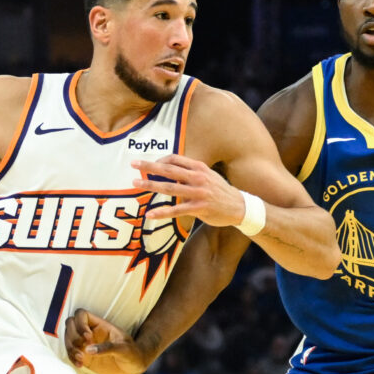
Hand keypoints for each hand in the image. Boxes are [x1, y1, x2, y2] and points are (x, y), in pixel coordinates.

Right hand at [64, 310, 149, 373]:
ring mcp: (86, 344)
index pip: (81, 314)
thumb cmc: (132, 353)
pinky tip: (79, 365)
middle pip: (70, 325)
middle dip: (73, 337)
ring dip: (70, 348)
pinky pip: (71, 353)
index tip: (88, 338)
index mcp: (100, 325)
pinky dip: (71, 358)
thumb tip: (88, 349)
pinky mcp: (84, 356)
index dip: (80, 324)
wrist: (134, 368)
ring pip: (68, 338)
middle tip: (83, 350)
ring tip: (80, 359)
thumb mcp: (124, 349)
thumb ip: (108, 348)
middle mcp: (90, 332)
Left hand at [132, 153, 249, 228]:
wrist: (240, 207)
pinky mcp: (199, 208)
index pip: (175, 159)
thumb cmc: (220, 191)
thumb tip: (171, 172)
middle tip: (133, 164)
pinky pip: (176, 210)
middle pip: (169, 170)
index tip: (147, 164)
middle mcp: (198, 178)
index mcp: (199, 167)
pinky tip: (150, 214)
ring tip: (136, 183)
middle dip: (149, 166)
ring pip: (170, 188)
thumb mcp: (208, 176)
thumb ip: (190, 173)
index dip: (159, 160)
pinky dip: (161, 212)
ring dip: (151, 185)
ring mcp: (198, 193)